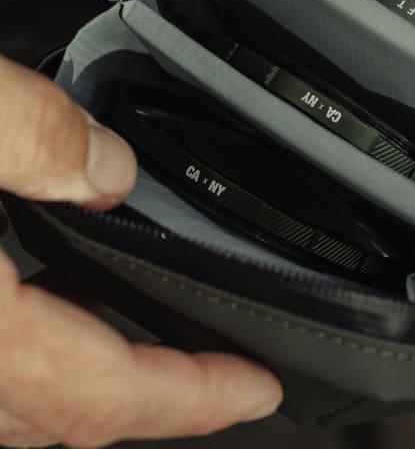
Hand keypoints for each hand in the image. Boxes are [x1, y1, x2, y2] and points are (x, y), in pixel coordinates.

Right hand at [0, 57, 281, 446]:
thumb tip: (112, 169)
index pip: (101, 392)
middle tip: (222, 362)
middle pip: (67, 408)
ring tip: (150, 318)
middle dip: (156, 388)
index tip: (260, 387)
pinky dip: (36, 328)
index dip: (193, 397)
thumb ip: (33, 136)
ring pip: (21, 389)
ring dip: (92, 358)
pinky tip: (45, 276)